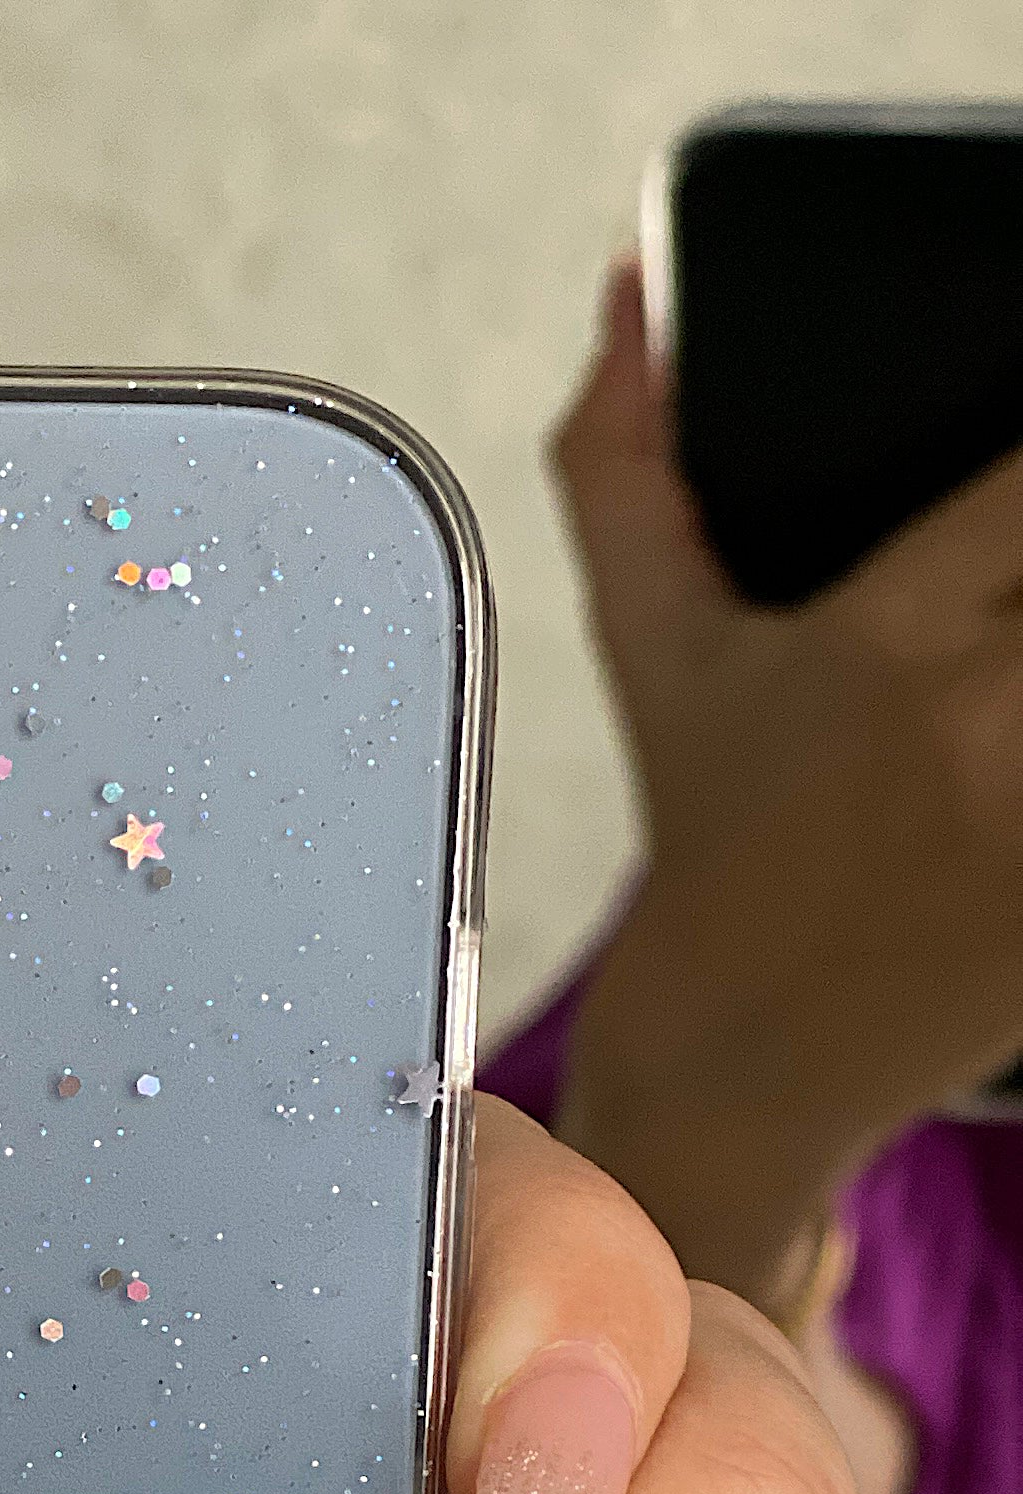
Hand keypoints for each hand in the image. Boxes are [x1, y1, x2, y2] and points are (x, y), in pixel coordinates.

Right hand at [551, 257, 1022, 1305]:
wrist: (737, 1073)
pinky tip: (1007, 722)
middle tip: (1005, 576)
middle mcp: (991, 718)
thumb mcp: (655, 653)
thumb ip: (627, 469)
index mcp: (892, 637)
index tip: (999, 482)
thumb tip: (630, 300)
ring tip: (1002, 649)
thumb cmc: (710, 844)